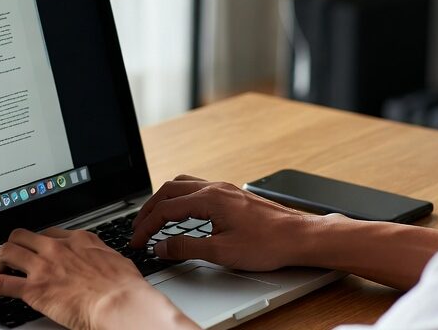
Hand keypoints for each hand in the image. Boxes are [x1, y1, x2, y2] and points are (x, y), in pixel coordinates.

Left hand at [0, 227, 197, 329]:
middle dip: (13, 244)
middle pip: (23, 236)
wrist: (120, 303)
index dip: (39, 241)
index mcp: (78, 240)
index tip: (36, 247)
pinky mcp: (33, 289)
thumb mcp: (115, 259)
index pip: (49, 233)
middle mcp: (56, 248)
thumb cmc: (123, 287)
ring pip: (7, 252)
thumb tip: (104, 259)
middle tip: (11, 256)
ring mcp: (43, 266)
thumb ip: (101, 255)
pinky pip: (1, 284)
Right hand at [130, 175, 314, 270]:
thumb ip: (187, 247)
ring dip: (164, 199)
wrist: (300, 236)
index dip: (146, 226)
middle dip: (149, 209)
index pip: (165, 209)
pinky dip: (180, 197)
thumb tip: (162, 246)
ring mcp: (223, 188)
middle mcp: (214, 187)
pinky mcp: (230, 193)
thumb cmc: (268, 244)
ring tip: (154, 216)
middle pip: (168, 190)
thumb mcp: (222, 252)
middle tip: (138, 228)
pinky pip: (195, 187)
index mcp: (208, 199)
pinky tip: (182, 210)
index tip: (137, 240)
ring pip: (182, 184)